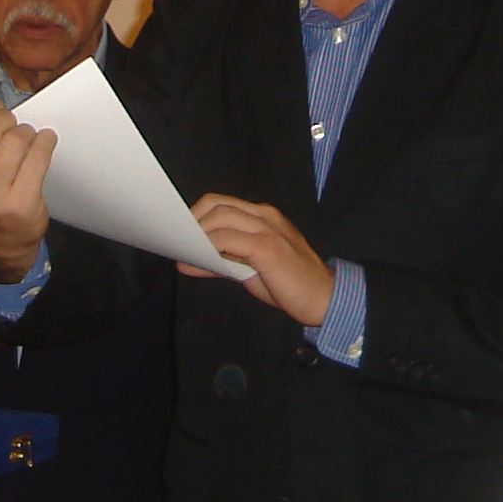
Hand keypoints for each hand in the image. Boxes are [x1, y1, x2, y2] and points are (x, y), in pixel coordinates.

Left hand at [180, 194, 334, 326]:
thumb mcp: (251, 268)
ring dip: (197, 235)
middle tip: (177, 242)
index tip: (179, 232)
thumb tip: (187, 260)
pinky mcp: (268, 248)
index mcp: (263, 215)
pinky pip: (228, 241)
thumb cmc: (289, 283)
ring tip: (182, 251)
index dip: (197, 214)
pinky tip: (195, 262)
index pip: (222, 203)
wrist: (325, 298)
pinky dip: (208, 250)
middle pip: (217, 205)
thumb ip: (223, 259)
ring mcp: (267, 229)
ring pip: (221, 219)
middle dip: (192, 221)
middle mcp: (265, 216)